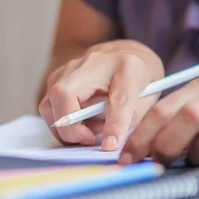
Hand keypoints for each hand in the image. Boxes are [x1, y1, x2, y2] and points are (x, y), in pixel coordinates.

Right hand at [38, 40, 163, 150]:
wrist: (127, 53)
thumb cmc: (140, 78)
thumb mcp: (149, 98)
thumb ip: (132, 118)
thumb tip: (109, 142)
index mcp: (128, 67)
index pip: (118, 99)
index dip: (114, 124)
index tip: (110, 146)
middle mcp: (95, 62)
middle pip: (65, 93)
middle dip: (70, 127)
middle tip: (89, 140)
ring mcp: (72, 66)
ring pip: (50, 102)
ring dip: (64, 127)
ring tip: (88, 132)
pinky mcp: (59, 75)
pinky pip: (49, 104)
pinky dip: (61, 121)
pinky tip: (81, 123)